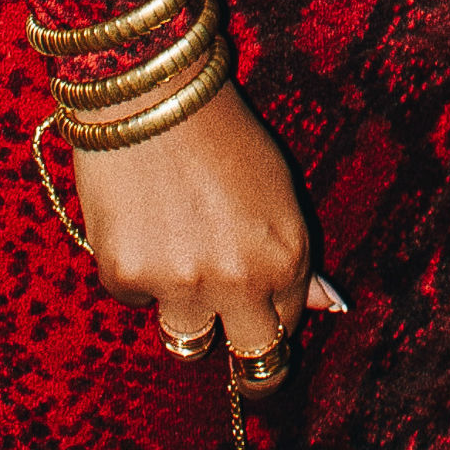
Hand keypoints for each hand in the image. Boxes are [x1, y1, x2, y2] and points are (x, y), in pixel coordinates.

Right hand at [71, 82, 339, 365]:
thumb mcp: (276, 188)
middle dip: (243, 355)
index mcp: (286, 257)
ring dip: (183, 309)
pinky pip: (135, 299)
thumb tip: (323, 306)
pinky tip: (137, 221)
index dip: (271, 322)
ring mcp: (180, 284)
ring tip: (174, 254)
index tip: (259, 326)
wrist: (148, 90)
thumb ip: (295, 256)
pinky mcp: (125, 276)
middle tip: (226, 335)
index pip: (286, 329)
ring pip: (187, 341)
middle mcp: (239, 280)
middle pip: (250, 359)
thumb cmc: (220, 131)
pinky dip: (136, 272)